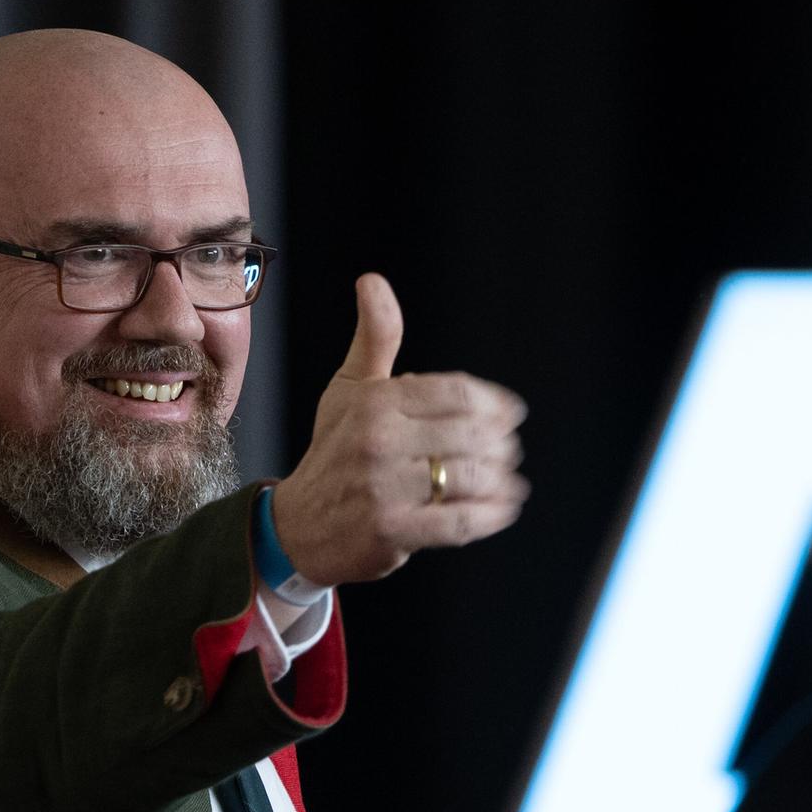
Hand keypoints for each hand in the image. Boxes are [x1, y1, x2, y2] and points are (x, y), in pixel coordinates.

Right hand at [270, 273, 528, 586]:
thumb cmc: (334, 452)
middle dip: (501, 446)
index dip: (495, 404)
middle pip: (471, 436)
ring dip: (500, 482)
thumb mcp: (349, 390)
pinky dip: (490, 516)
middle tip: (508, 452)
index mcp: (377, 401)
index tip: (511, 414)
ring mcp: (385, 488)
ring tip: (508, 483)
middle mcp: (379, 441)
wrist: (300, 526)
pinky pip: (459, 522)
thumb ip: (375, 338)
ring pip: (470, 478)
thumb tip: (372, 280)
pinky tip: (503, 509)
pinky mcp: (393, 531)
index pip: (458, 394)